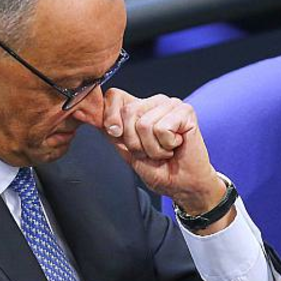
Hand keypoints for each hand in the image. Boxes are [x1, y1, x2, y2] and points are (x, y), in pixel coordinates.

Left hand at [101, 88, 228, 229]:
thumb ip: (113, 133)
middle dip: (135, 142)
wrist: (182, 185)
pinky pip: (162, 129)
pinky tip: (176, 146)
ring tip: (165, 151)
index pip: (114, 95)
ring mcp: (171, 104)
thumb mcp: (127, 151)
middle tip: (151, 151)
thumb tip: (94, 116)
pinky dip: (166, 145)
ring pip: (144, 124)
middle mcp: (155, 102)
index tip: (117, 136)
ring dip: (152, 148)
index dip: (110, 117)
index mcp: (139, 107)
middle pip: (128, 112)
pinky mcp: (186, 111)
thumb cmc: (159, 169)